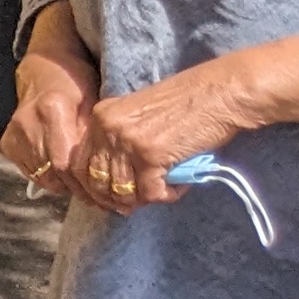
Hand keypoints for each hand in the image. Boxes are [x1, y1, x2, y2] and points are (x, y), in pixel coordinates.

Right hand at [0, 20, 102, 206]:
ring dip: (62, 185)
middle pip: (52, 173)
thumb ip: (93, 137)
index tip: (101, 194)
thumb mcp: (94, 104)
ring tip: (81, 186)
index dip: (83, 184)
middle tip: (95, 197)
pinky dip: (47, 176)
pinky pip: (29, 171)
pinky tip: (62, 173)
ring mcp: (14, 133)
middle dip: (75, 188)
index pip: (65, 163)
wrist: (44, 72)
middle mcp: (27, 123)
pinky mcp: (8, 142)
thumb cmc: (76, 85)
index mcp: (51, 110)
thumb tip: (102, 173)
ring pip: (40, 175)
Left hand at [75, 66, 248, 213]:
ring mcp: (127, 141)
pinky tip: (178, 186)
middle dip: (115, 200)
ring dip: (143, 199)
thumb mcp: (139, 115)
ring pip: (122, 191)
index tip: (110, 199)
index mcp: (101, 116)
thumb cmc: (186, 105)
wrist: (219, 94)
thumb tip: (114, 182)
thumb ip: (121, 141)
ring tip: (164, 190)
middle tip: (135, 205)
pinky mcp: (150, 156)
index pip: (79, 164)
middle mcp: (107, 128)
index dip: (93, 189)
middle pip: (97, 182)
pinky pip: (151, 193)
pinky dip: (166, 196)